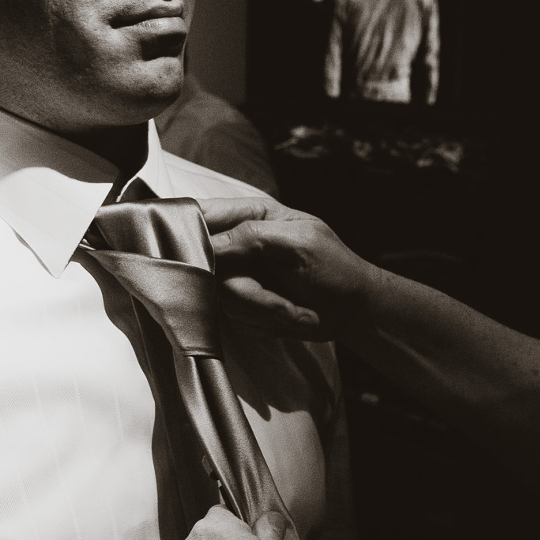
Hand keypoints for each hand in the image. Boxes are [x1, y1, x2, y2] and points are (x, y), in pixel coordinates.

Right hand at [200, 197, 381, 340]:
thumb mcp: (300, 244)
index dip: (187, 234)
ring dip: (264, 311)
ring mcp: (236, 277)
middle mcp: (237, 245)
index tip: (206, 262)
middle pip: (207, 269)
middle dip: (249, 292)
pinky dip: (266, 324)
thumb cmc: (336, 269)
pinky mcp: (239, 306)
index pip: (200, 215)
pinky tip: (291, 316)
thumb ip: (253, 236)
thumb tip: (210, 245)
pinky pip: (234, 320)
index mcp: (250, 216)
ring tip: (297, 309)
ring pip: (221, 300)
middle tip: (282, 300)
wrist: (352, 312)